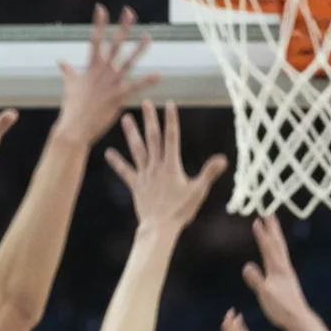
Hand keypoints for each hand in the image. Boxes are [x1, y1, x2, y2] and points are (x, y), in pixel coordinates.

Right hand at [54, 5, 158, 144]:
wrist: (75, 127)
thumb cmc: (72, 107)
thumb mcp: (69, 85)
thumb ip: (68, 71)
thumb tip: (60, 61)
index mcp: (91, 67)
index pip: (95, 39)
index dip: (99, 23)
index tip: (102, 8)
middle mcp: (102, 71)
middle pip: (114, 44)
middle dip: (123, 28)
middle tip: (130, 12)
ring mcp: (111, 83)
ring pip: (128, 62)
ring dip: (139, 49)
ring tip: (149, 36)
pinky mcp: (118, 97)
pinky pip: (135, 87)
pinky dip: (147, 81)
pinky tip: (159, 75)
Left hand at [105, 100, 227, 229]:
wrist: (159, 227)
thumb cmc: (181, 211)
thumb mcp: (198, 191)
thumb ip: (209, 172)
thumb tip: (223, 158)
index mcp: (171, 165)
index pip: (172, 137)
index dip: (171, 119)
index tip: (169, 103)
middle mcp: (156, 166)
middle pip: (153, 138)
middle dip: (150, 119)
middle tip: (146, 102)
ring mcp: (144, 175)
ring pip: (137, 150)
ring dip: (131, 133)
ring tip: (125, 118)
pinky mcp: (136, 185)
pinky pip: (125, 171)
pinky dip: (117, 162)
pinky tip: (107, 153)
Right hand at [242, 216, 312, 329]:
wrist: (297, 318)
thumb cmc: (281, 308)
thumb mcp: (265, 294)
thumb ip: (256, 280)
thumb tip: (246, 265)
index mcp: (278, 269)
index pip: (269, 248)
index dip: (263, 235)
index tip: (257, 220)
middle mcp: (283, 267)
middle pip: (277, 243)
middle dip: (272, 228)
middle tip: (269, 213)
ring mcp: (286, 271)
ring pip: (280, 249)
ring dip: (275, 235)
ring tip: (272, 226)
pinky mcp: (287, 277)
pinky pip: (281, 256)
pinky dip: (277, 247)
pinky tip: (275, 251)